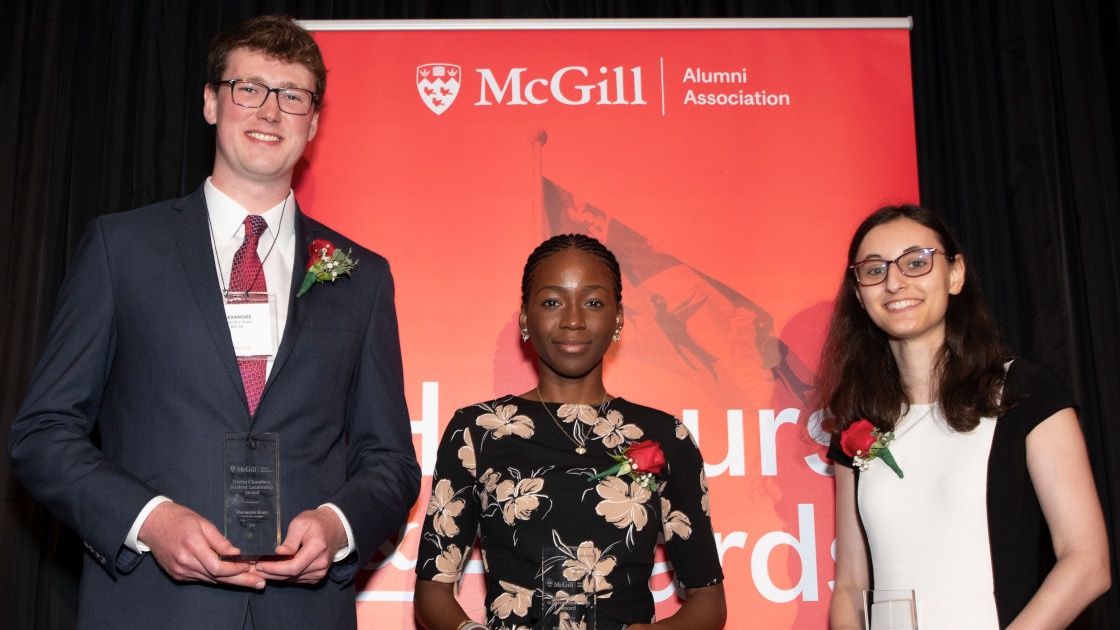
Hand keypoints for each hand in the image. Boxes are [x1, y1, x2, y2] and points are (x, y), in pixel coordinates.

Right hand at [138, 502, 262, 587]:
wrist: (153, 524)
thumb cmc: (179, 519)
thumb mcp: (203, 523)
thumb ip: (220, 541)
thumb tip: (236, 553)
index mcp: (192, 546)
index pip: (217, 567)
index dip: (235, 569)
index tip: (249, 565)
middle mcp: (185, 562)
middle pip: (217, 577)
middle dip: (241, 581)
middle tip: (260, 584)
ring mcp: (180, 571)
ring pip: (210, 580)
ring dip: (230, 581)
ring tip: (251, 581)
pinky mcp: (178, 574)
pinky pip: (202, 578)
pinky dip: (216, 578)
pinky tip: (230, 577)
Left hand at [253, 507, 346, 583]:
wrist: (334, 528)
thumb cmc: (316, 522)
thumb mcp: (300, 524)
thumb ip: (289, 541)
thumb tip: (278, 554)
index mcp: (317, 548)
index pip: (293, 567)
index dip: (274, 569)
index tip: (259, 564)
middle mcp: (320, 564)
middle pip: (291, 575)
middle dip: (269, 573)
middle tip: (252, 569)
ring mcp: (320, 572)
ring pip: (292, 579)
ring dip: (274, 576)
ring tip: (258, 570)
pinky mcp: (316, 576)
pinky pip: (296, 579)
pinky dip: (283, 576)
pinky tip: (272, 571)